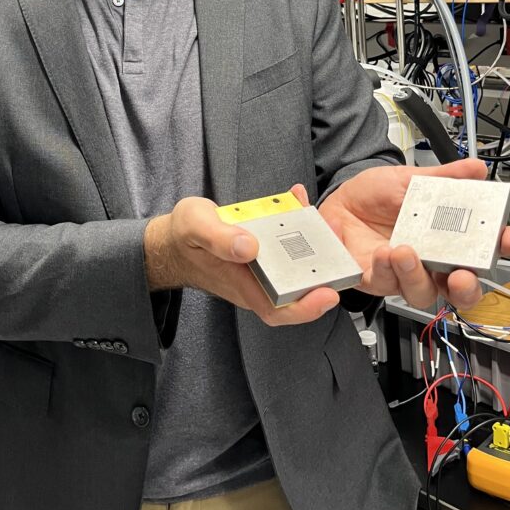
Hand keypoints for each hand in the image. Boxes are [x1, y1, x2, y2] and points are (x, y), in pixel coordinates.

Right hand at [144, 193, 338, 326]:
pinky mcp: (263, 252)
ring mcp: (261, 268)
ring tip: (319, 213)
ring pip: (295, 263)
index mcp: (243, 285)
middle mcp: (257, 281)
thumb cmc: (182, 238)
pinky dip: (296, 223)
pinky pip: (285, 244)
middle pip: (298, 286)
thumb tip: (249, 247)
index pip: (280, 309)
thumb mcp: (195, 228)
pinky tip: (296, 200)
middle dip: (323, 266)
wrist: (173, 241)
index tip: (329, 294)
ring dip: (313, 242)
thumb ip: (219, 238)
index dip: (307, 307)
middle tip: (336, 237)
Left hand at [317, 159, 509, 310]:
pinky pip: (385, 283)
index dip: (500, 249)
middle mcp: (428, 261)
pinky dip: (387, 269)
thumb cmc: (375, 196)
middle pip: (459, 290)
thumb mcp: (412, 180)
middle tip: (463, 275)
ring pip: (421, 293)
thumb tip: (475, 168)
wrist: (338, 200)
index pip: (481, 251)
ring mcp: (402, 273)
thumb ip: (445, 178)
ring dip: (418, 276)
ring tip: (407, 250)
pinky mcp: (375, 278)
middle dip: (467, 287)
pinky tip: (384, 252)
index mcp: (445, 239)